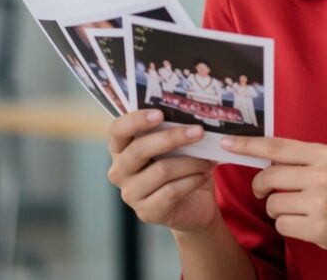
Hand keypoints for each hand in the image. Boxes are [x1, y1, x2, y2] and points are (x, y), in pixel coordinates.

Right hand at [107, 110, 218, 233]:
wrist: (195, 205)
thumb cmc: (183, 165)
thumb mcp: (178, 146)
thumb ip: (174, 130)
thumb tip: (191, 113)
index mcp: (121, 149)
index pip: (117, 130)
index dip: (135, 120)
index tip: (160, 113)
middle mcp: (119, 171)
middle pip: (139, 150)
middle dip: (172, 138)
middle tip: (199, 131)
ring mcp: (131, 194)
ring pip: (161, 171)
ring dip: (191, 162)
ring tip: (208, 159)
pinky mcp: (147, 212)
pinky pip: (171, 191)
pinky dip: (193, 180)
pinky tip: (205, 175)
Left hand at [221, 136, 326, 264]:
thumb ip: (307, 162)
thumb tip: (268, 161)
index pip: (278, 146)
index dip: (248, 145)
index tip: (227, 144)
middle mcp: (323, 174)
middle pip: (268, 177)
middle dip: (261, 188)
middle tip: (267, 193)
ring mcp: (320, 202)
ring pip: (272, 204)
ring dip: (279, 211)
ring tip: (302, 212)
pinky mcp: (319, 227)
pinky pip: (282, 225)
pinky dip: (289, 227)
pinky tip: (308, 226)